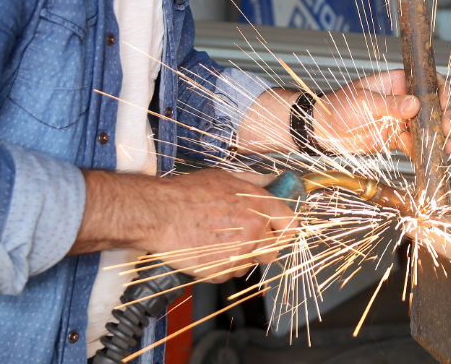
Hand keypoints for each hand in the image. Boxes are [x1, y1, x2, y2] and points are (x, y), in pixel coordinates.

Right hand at [70, 168, 296, 282]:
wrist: (159, 214)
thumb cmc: (187, 193)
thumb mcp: (224, 177)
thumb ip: (254, 181)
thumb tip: (273, 180)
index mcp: (259, 205)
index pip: (291, 224)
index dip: (285, 229)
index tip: (280, 231)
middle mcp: (254, 229)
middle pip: (273, 250)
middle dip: (261, 246)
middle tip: (242, 238)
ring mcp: (238, 253)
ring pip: (249, 263)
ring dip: (238, 256)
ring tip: (216, 240)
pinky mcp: (221, 271)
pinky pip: (229, 273)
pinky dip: (220, 266)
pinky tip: (206, 250)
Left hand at [313, 69, 450, 157]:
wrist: (323, 130)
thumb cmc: (339, 107)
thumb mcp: (365, 102)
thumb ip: (390, 105)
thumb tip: (413, 104)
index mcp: (396, 83)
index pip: (424, 81)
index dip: (438, 89)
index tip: (443, 101)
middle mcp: (402, 100)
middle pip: (431, 105)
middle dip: (442, 116)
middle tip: (445, 126)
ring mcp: (400, 120)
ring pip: (426, 126)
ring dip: (437, 135)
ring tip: (445, 145)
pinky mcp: (396, 137)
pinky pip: (415, 143)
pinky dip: (425, 149)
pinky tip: (434, 155)